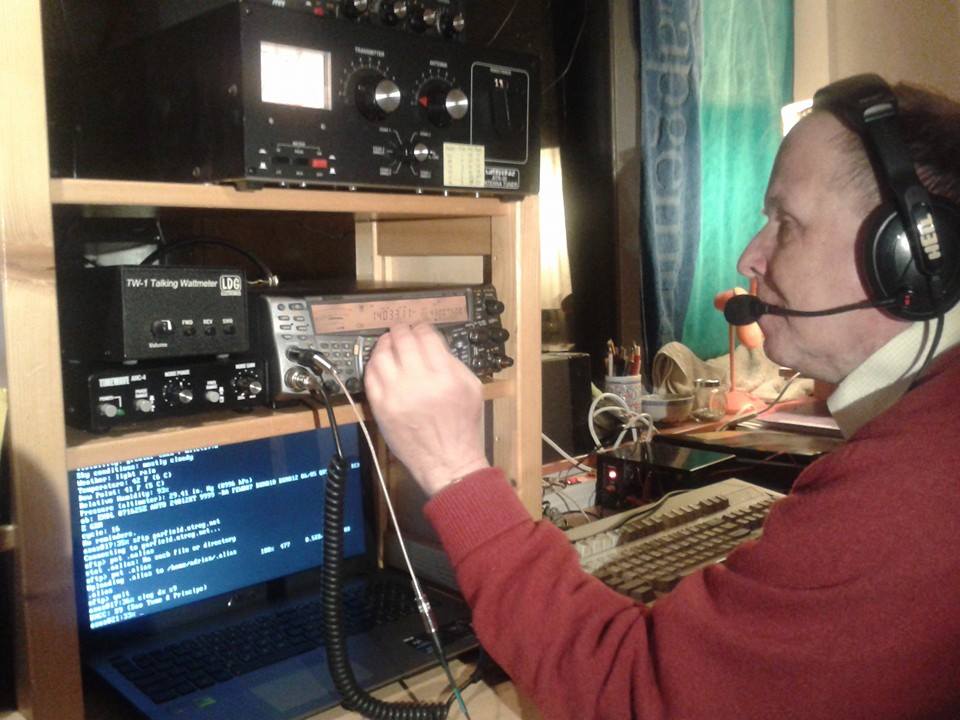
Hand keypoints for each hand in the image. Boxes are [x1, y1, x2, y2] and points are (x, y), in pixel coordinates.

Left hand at [363, 323, 488, 494]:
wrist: (449, 461)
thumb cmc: (463, 427)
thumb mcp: (472, 388)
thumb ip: (453, 363)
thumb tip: (433, 344)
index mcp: (445, 376)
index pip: (426, 337)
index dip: (421, 327)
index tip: (420, 327)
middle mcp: (419, 382)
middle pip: (402, 341)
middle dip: (401, 330)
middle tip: (400, 329)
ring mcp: (396, 395)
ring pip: (382, 355)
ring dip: (384, 344)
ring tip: (387, 342)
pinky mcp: (381, 408)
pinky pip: (370, 376)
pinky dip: (373, 364)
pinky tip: (379, 362)